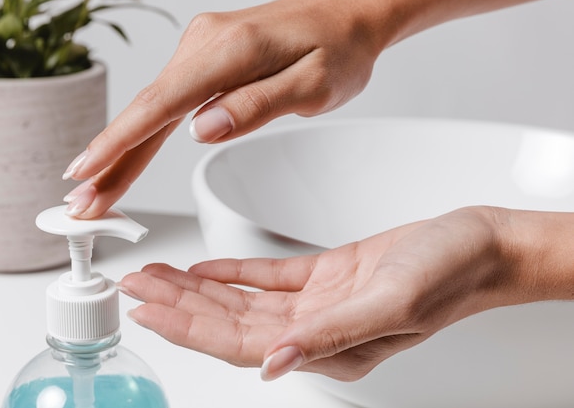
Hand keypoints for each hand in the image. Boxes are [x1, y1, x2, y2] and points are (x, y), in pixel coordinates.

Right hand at [61, 0, 393, 217]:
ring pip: (153, 106)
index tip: (86, 172)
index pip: (162, 104)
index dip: (119, 142)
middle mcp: (205, 43)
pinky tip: (126, 153)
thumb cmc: (338, 47)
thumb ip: (256, 106)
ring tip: (96, 190)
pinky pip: (167, 99)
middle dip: (110, 159)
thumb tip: (200, 129)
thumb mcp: (313, 84)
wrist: (346, 13)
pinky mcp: (205, 56)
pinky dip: (143, 131)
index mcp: (231, 50)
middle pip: (146, 109)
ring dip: (122, 150)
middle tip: (80, 203)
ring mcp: (201, 47)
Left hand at [119, 207, 572, 380]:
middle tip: (136, 288)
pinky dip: (234, 272)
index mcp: (328, 345)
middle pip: (230, 322)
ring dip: (198, 288)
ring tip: (158, 276)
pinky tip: (207, 269)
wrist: (475, 246)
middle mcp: (315, 329)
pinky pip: (268, 277)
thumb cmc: (447, 273)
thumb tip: (274, 365)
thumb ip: (332, 335)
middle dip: (179, 306)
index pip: (240, 342)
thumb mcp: (394, 302)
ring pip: (242, 300)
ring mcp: (318, 303)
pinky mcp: (325, 277)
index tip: (149, 309)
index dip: (190, 327)